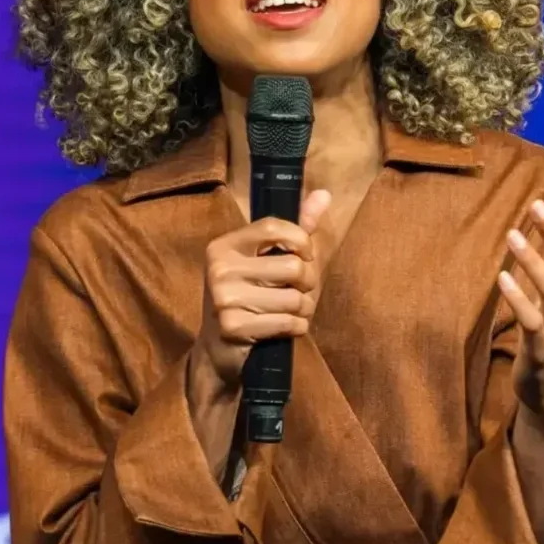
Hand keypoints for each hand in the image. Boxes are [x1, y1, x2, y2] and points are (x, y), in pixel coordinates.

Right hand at [193, 190, 332, 388]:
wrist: (219, 349)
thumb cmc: (252, 296)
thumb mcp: (269, 259)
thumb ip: (297, 227)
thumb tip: (324, 194)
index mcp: (225, 245)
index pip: (273, 226)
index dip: (301, 240)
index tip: (306, 254)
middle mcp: (220, 268)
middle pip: (292, 266)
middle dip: (309, 282)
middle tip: (301, 290)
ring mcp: (223, 298)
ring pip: (293, 298)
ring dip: (304, 308)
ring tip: (294, 310)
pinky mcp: (233, 327)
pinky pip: (287, 322)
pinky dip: (297, 326)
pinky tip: (288, 326)